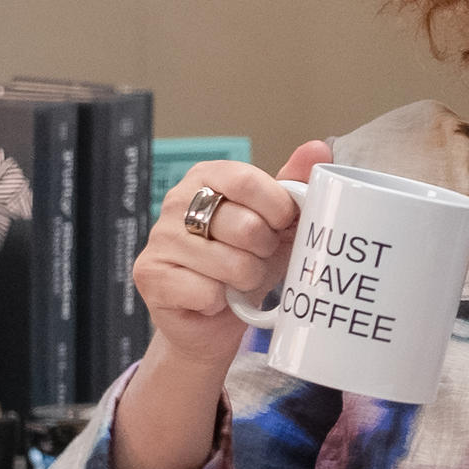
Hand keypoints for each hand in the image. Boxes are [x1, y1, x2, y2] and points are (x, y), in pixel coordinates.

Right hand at [136, 143, 333, 369]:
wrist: (213, 320)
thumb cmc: (246, 263)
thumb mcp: (276, 224)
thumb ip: (294, 185)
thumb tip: (318, 148)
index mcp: (206, 176)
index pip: (247, 181)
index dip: (277, 209)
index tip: (282, 226)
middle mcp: (176, 201)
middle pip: (244, 225)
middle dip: (264, 251)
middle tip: (257, 258)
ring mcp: (159, 238)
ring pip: (231, 264)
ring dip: (246, 280)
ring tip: (237, 281)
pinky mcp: (151, 276)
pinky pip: (207, 292)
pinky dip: (221, 302)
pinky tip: (213, 300)